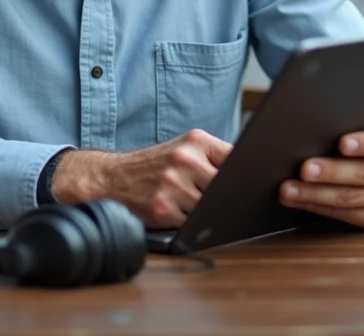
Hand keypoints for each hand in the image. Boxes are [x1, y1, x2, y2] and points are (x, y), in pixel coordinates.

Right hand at [51, 129, 231, 227]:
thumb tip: (251, 176)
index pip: (236, 159)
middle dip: (222, 195)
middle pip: (225, 187)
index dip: (242, 175)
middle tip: (215, 197)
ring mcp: (173, 184)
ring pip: (210, 208)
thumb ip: (213, 157)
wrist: (112, 176)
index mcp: (195, 140)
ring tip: (186, 201)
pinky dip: (187, 222)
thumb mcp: (184, 148)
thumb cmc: (155, 165)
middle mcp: (184, 159)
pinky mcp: (163, 209)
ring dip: (204, 211)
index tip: (245, 183)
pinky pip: (191, 223)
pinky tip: (175, 211)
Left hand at [279, 130, 363, 229]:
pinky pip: (343, 214)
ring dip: (314, 194)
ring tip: (288, 189)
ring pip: (350, 198)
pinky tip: (296, 200)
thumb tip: (311, 127)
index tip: (341, 143)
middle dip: (331, 172)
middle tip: (304, 169)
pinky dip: (316, 206)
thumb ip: (348, 129)